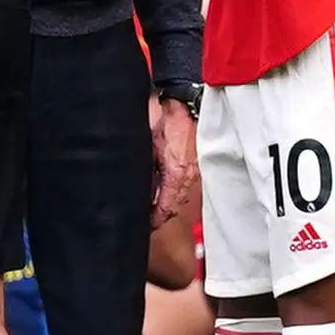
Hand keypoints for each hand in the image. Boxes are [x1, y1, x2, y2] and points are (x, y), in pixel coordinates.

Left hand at [149, 97, 197, 224]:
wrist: (187, 110)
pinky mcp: (194, 169)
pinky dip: (174, 195)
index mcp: (177, 176)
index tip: (146, 224)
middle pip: (173, 208)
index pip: (166, 209)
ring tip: (152, 210)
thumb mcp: (150, 150)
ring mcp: (193, 175)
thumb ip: (146, 174)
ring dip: (167, 207)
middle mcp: (188, 179)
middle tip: (146, 220)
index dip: (154, 220)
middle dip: (160, 217)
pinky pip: (184, 189)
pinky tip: (164, 194)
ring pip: (179, 200)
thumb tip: (139, 190)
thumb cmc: (169, 127)